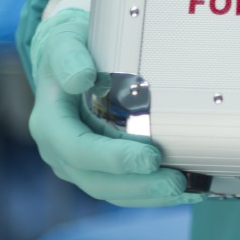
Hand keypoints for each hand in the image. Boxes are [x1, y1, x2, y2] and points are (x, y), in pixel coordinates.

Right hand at [27, 9, 199, 207]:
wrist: (67, 59)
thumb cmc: (69, 50)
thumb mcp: (64, 43)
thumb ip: (70, 58)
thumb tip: (81, 77)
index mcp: (50, 123)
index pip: (79, 149)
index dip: (114, 158)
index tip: (150, 157)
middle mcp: (61, 150)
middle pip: (97, 180)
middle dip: (139, 185)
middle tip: (178, 182)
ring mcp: (78, 163)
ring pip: (112, 191)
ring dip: (149, 195)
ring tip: (188, 190)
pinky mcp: (98, 167)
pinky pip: (123, 188)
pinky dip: (151, 192)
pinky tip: (185, 189)